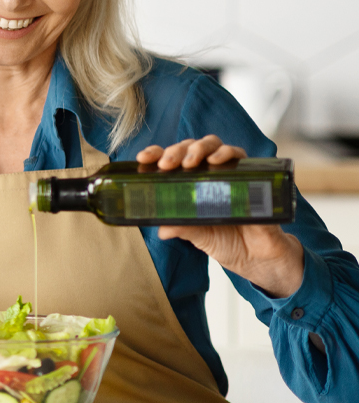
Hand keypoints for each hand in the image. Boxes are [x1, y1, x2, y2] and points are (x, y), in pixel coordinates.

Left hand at [136, 136, 304, 297]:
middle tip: (167, 164)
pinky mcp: (251, 176)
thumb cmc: (228, 241)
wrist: (260, 258)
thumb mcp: (200, 236)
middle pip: (190, 147)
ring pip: (213, 145)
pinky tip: (217, 161)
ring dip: (199, 148)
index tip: (143, 159)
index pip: (172, 161)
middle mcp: (209, 174)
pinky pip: (240, 157)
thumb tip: (161, 229)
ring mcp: (230, 173)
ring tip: (190, 163)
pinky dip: (227, 153)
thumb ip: (182, 228)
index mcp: (191, 184)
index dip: (157, 154)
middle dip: (176, 150)